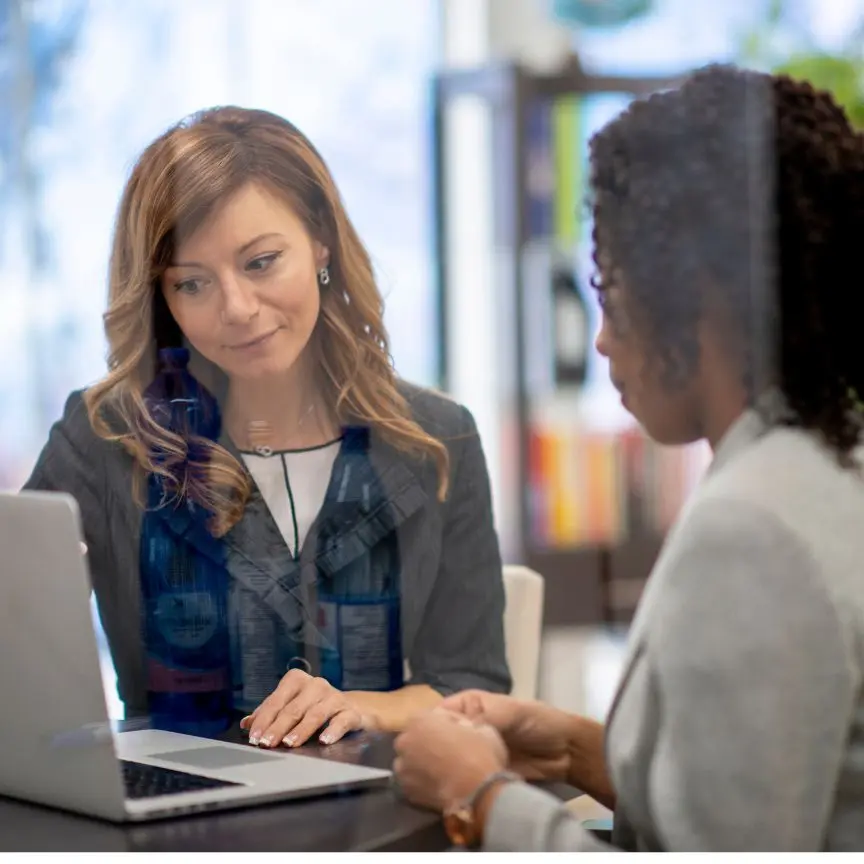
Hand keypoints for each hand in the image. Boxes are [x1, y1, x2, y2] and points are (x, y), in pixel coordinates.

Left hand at [239, 669, 375, 748]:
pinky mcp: (350, 712)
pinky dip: (333, 730)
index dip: (263, 719)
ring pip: (315, 714)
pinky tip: (324, 740)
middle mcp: (316, 685)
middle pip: (293, 708)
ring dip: (301, 730)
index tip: (253, 737)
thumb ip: (268, 714)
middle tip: (266, 743)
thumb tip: (246, 723)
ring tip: (289, 743)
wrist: (349, 710)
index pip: (276, 700)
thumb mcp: (289, 706)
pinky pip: (342, 720)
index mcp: (296, 680)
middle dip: (278, 727)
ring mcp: (334, 697)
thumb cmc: (311, 708)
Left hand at [393, 709, 507, 811]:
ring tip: (441, 771)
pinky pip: (413, 782)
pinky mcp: (407, 791)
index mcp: (419, 719)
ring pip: (409, 762)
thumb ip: (459, 722)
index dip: (443, 724)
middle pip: (414, 739)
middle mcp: (405, 741)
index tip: (456, 732)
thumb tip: (457, 728)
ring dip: (420, 763)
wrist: (476, 790)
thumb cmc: (479, 752)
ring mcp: (403, 768)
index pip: (427, 717)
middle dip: (426, 743)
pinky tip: (438, 785)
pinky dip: (422, 783)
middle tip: (447, 752)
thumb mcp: (477, 725)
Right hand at [440, 690, 572, 782]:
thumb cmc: (538, 721)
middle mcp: (467, 726)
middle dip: (434, 750)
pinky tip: (451, 788)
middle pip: (441, 738)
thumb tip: (456, 732)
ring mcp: (474, 751)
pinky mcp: (481, 771)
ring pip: (450, 759)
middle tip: (427, 765)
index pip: (439, 714)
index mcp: (469, 705)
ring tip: (437, 779)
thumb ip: (484, 719)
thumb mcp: (512, 712)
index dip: (429, 727)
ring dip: (445, 769)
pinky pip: (464, 776)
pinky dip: (458, 782)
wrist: (565, 752)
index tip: (421, 742)